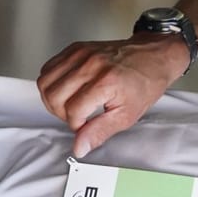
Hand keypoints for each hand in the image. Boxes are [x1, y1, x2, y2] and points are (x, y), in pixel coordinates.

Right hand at [35, 34, 188, 156]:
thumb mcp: (127, 116)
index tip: (86, 125)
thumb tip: (79, 147)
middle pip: (53, 96)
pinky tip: (68, 90)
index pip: (72, 111)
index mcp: (105, 81)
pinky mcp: (75, 48)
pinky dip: (52, 83)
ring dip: (53, 99)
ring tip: (71, 104)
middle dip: (61, 114)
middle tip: (78, 116)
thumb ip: (99, 132)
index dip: (76, 125)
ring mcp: (80, 54)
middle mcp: (90, 64)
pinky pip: (48, 68)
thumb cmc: (144, 84)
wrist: (153, 57)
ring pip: (45, 82)